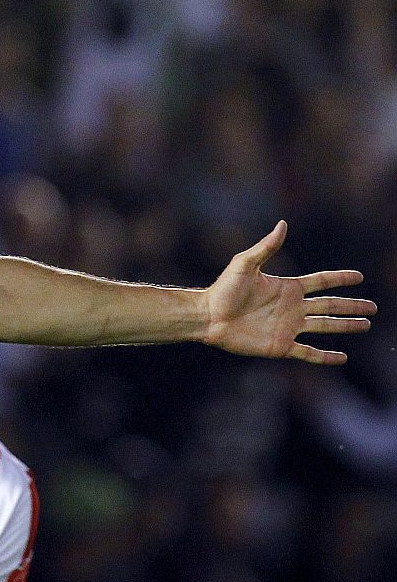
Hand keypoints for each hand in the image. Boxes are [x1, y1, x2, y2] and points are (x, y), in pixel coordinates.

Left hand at [201, 221, 375, 364]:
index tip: (359, 277)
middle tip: (373, 307)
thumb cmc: (223, 290)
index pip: (321, 282)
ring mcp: (288, 327)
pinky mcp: (281, 346)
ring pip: (325, 327)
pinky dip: (325, 356)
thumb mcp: (245, 264)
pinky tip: (342, 357)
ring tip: (365, 325)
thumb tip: (283, 224)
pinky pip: (308, 352)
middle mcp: (292, 307)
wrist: (207, 317)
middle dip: (351, 306)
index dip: (340, 278)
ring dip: (345, 326)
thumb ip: (266, 247)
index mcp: (288, 288)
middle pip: (330, 305)